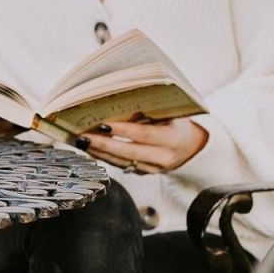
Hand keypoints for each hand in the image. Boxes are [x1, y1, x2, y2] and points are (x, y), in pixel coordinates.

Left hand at [76, 117, 207, 172]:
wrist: (191, 146)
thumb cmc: (176, 122)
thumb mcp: (171, 112)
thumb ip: (151, 108)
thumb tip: (119, 99)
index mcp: (173, 138)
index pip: (144, 135)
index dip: (123, 131)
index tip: (103, 125)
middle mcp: (164, 156)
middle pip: (129, 152)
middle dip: (104, 145)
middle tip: (84, 137)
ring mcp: (154, 168)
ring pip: (122, 162)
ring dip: (100, 152)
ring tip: (82, 142)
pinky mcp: (144, 173)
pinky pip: (122, 167)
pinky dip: (105, 158)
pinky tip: (91, 149)